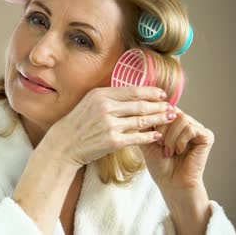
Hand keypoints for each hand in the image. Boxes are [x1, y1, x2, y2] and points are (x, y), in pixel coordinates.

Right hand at [42, 86, 172, 167]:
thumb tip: (132, 93)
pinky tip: (158, 136)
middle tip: (171, 106)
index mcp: (100, 95)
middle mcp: (105, 108)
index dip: (150, 92)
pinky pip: (137, 137)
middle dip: (159, 106)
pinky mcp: (112, 141)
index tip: (162, 94)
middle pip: (140, 105)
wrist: (64, 144)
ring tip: (170, 118)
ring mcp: (109, 125)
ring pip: (141, 121)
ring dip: (158, 119)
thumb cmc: (78, 124)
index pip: (132, 91)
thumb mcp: (89, 103)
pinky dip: (149, 136)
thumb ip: (108, 97)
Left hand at [140, 108, 213, 189]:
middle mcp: (185, 121)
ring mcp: (196, 128)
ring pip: (181, 118)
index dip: (154, 115)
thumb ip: (146, 122)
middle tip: (159, 144)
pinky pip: (191, 128)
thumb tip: (146, 105)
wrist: (170, 182)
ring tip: (168, 150)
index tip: (149, 131)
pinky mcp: (206, 136)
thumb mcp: (146, 139)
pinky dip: (181, 140)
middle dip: (161, 128)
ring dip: (170, 136)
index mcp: (171, 120)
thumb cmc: (158, 163)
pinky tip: (179, 151)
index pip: (163, 106)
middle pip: (171, 110)